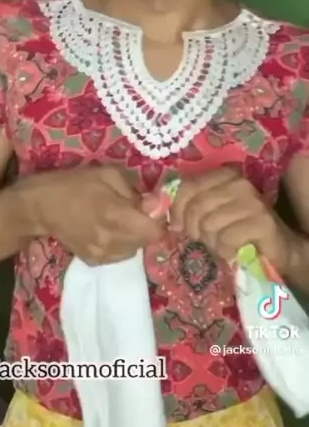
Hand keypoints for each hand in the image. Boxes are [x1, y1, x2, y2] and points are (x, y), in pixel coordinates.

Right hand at [17, 166, 164, 264]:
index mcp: (116, 216)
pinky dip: (119, 244)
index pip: (155, 231)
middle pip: (147, 241)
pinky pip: (119, 255)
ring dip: (133, 236)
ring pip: (134, 250)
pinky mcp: (94, 261)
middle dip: (146, 226)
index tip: (151, 208)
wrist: (42, 206)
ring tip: (117, 219)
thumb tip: (156, 204)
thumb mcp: (109, 175)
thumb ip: (135, 191)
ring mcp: (102, 255)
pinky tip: (106, 229)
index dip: (158, 219)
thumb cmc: (76, 184)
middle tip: (132, 210)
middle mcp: (111, 241)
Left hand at [170, 166, 291, 270]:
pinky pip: (226, 239)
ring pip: (209, 225)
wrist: (277, 248)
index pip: (187, 187)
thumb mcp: (208, 212)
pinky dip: (224, 251)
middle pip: (196, 207)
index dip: (176, 210)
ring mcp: (252, 201)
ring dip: (211, 242)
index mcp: (223, 174)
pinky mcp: (262, 222)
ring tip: (221, 244)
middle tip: (203, 239)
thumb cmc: (236, 229)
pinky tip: (231, 252)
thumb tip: (150, 208)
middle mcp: (239, 182)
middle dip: (193, 229)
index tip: (177, 227)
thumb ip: (183, 205)